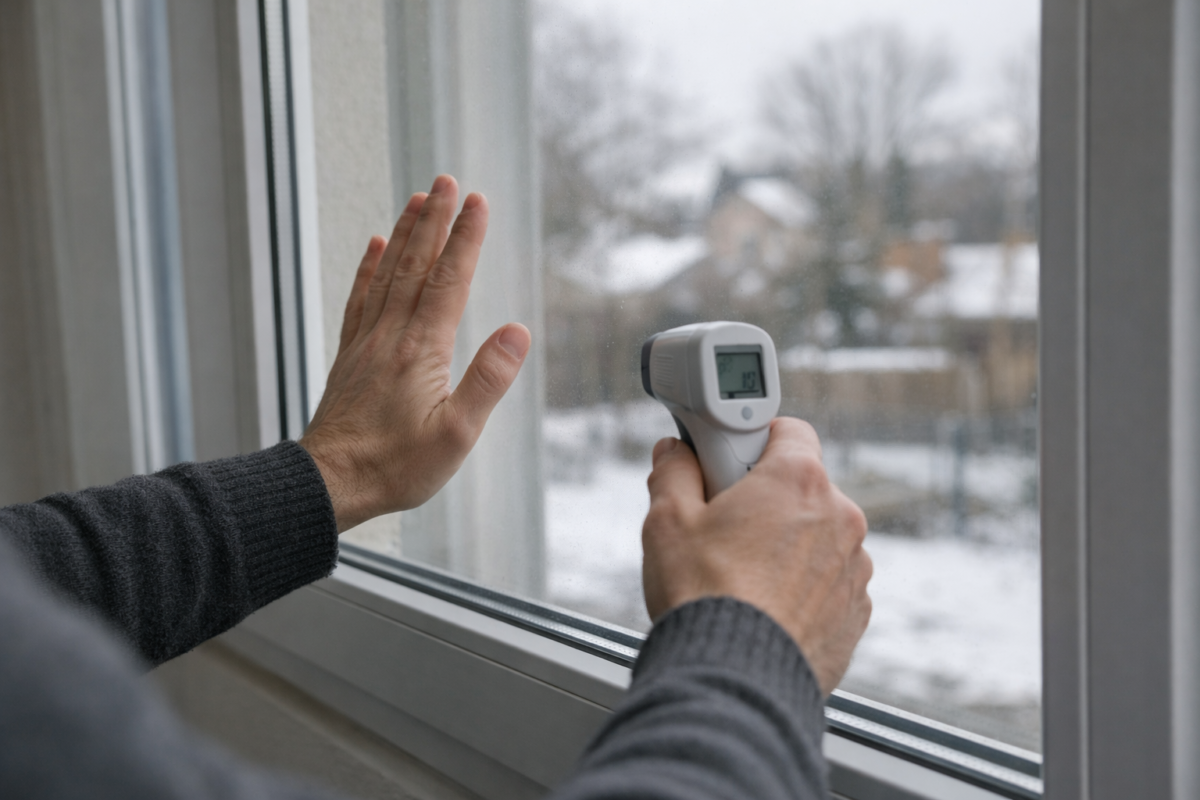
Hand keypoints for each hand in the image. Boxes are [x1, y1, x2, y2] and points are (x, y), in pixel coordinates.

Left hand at [300, 175, 530, 531]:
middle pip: (416, 265)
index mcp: (422, 349)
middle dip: (435, 220)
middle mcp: (391, 335)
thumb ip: (488, 380)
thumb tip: (518, 332)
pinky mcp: (351, 356)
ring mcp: (367, 343)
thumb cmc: (396, 466)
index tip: (478, 202)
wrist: (330, 482)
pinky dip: (369, 268)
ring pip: (387, 274)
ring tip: (418, 200)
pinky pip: (361, 299)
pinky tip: (376, 248)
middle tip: (446, 180)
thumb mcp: (457, 434)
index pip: (449, 281)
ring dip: (405, 234)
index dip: (466, 239)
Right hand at [641, 417, 871, 693]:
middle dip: (762, 498)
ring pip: (815, 537)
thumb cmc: (706, 596)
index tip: (723, 462)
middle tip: (720, 525)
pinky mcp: (855, 611)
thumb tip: (674, 453)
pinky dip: (800, 588)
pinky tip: (762, 606)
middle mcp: (839, 516)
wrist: (736, 679)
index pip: (787, 429)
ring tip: (738, 576)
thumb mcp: (667, 520)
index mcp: (798, 480)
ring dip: (785, 545)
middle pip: (799, 486)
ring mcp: (853, 566)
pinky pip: (826, 582)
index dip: (750, 441)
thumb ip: (674, 472)